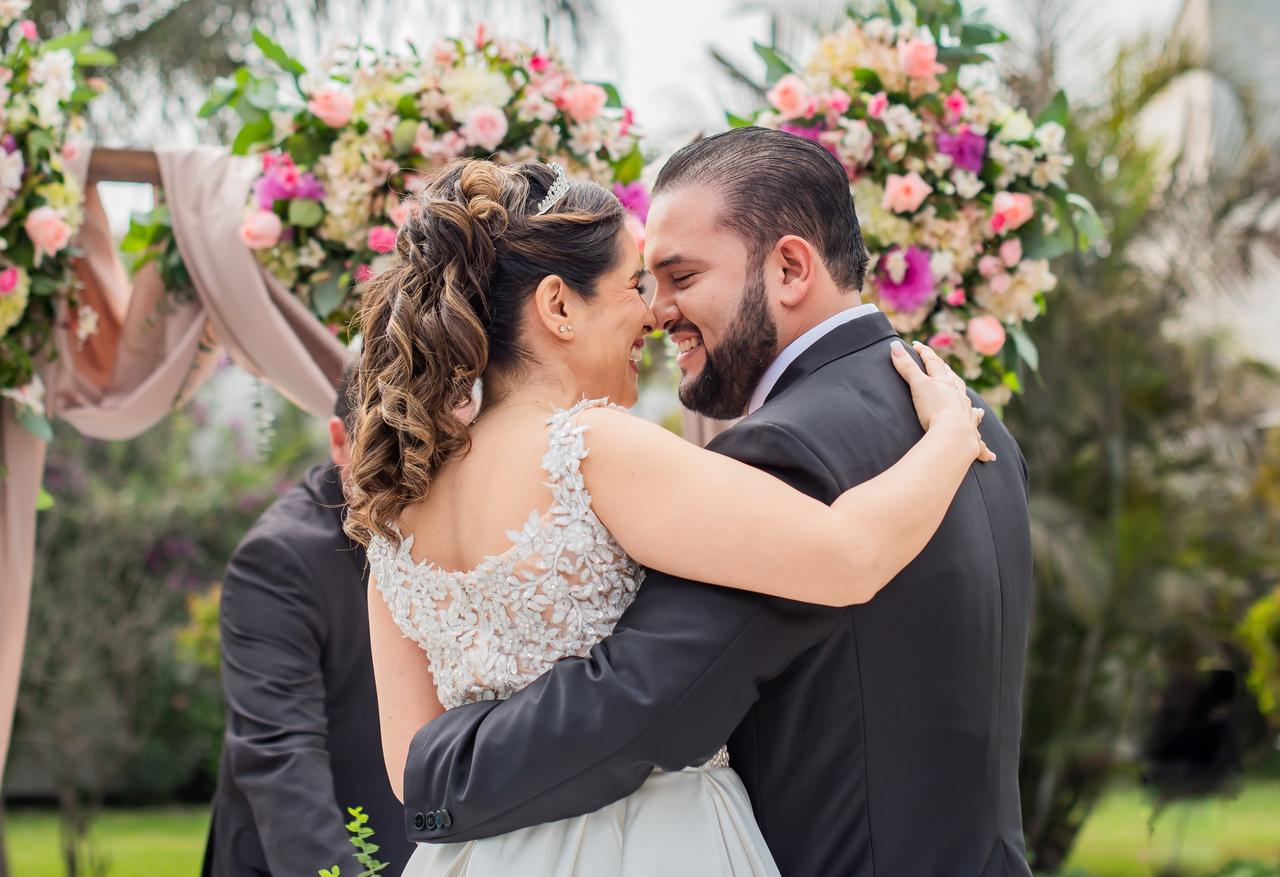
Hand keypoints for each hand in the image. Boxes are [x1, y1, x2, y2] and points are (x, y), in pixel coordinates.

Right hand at [890, 339, 995, 462]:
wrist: (953, 434)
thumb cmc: (935, 409)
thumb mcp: (918, 385)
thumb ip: (906, 367)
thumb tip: (893, 345)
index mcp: (946, 384)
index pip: (934, 363)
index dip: (924, 353)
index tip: (917, 345)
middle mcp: (959, 398)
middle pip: (954, 382)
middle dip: (948, 373)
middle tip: (945, 367)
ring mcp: (967, 417)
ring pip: (969, 407)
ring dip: (968, 404)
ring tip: (972, 404)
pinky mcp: (970, 438)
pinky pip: (978, 443)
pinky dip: (982, 448)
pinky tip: (989, 453)